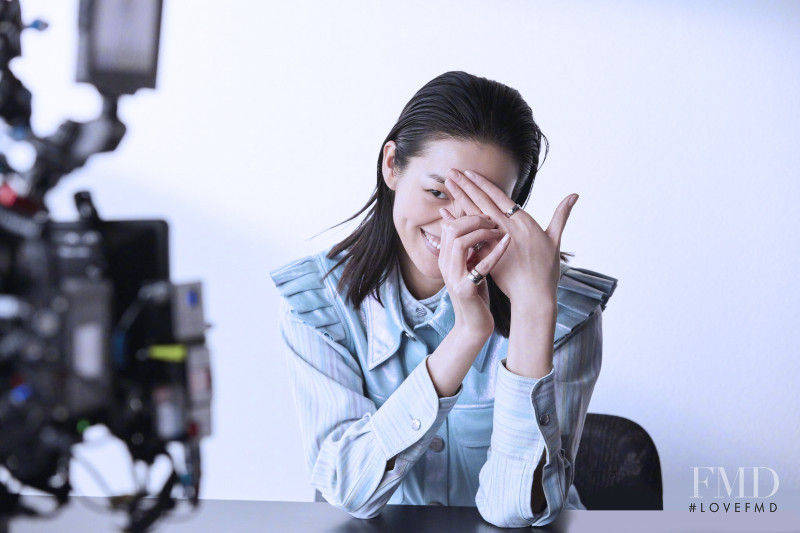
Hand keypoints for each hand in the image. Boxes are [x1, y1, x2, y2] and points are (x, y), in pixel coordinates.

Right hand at [436, 211, 510, 341]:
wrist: (473, 326)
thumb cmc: (475, 295)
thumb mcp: (469, 268)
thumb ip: (468, 249)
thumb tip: (472, 226)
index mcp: (445, 259)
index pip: (450, 227)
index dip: (468, 217)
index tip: (487, 217)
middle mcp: (445, 266)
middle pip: (452, 230)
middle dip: (475, 221)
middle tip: (494, 222)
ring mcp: (453, 278)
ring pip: (461, 243)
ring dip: (482, 233)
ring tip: (499, 232)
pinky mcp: (466, 290)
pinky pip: (481, 265)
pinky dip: (496, 252)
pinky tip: (508, 242)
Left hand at [444, 168, 577, 306]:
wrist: (535, 296)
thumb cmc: (546, 270)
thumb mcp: (555, 239)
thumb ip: (561, 215)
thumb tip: (574, 195)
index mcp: (524, 221)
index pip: (499, 196)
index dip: (483, 183)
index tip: (469, 172)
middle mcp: (510, 227)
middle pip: (483, 201)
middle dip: (466, 185)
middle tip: (451, 172)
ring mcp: (497, 241)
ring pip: (474, 214)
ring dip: (460, 198)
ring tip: (448, 185)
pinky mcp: (487, 254)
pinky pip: (467, 234)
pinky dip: (457, 223)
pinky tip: (445, 213)